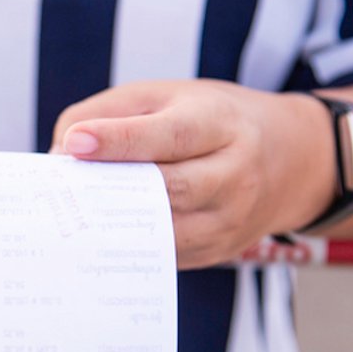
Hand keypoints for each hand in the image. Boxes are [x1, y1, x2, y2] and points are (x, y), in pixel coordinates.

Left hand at [52, 80, 334, 268]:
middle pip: (171, 189)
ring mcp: (230, 220)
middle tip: (62, 189)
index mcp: (220, 123)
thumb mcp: (166, 96)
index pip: (169, 135)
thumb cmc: (209, 120)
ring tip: (71, 216)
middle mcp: (233, 174)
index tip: (75, 144)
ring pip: (167, 232)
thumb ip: (110, 113)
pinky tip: (95, 237)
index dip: (119, 140)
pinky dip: (128, 247)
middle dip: (112, 190)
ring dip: (115, 227)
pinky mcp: (219, 251)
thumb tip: (63, 154)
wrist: (290, 159)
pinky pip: (167, 255)